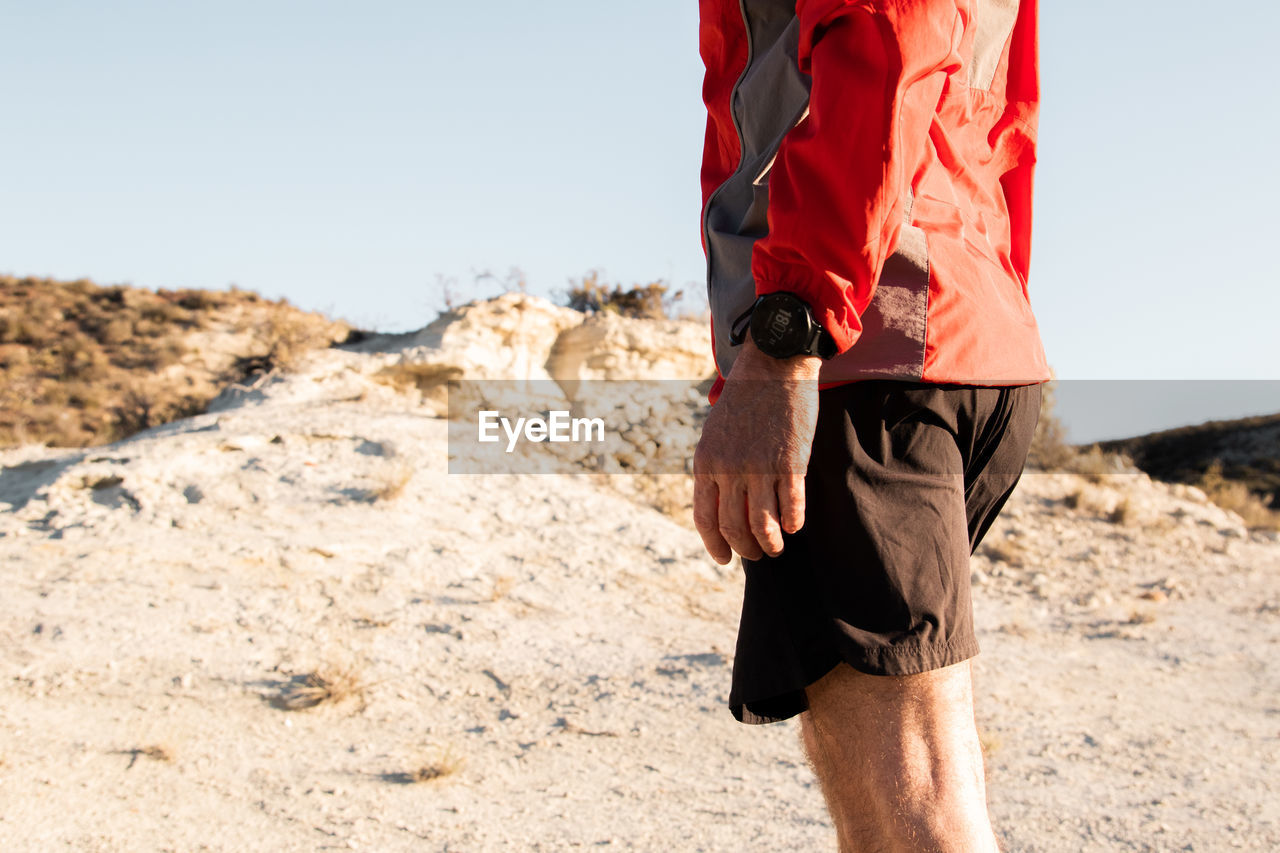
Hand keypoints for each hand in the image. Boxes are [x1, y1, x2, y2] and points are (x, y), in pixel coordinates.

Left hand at [692, 339, 820, 563]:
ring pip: (764, 526)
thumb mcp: (716, 431)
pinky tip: (796, 525)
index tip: (724, 558)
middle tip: (758, 554)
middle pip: (733, 528)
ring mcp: (760, 467)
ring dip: (772, 544)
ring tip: (778, 547)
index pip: (704, 518)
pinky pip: (792, 507)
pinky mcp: (791, 463)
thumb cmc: (746, 397)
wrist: (775, 365)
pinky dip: (794, 522)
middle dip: (746, 549)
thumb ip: (715, 465)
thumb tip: (720, 501)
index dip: (715, 544)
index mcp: (706, 461)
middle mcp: (729, 468)